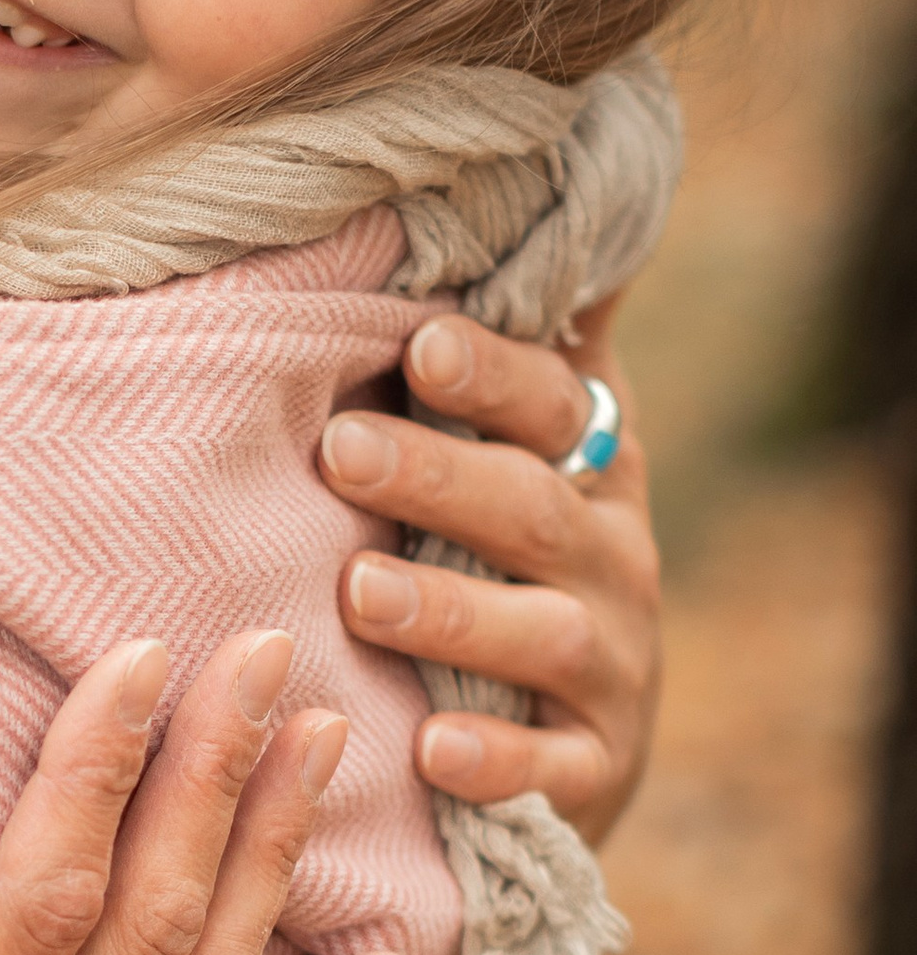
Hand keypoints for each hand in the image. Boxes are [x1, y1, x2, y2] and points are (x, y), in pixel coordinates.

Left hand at [321, 295, 659, 843]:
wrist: (576, 753)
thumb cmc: (510, 569)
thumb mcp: (522, 458)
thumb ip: (514, 358)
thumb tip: (537, 181)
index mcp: (591, 472)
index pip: (554, 407)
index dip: (495, 376)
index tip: (422, 346)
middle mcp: (613, 562)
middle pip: (532, 509)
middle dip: (438, 478)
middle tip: (341, 450)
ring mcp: (611, 671)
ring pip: (540, 635)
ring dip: (451, 612)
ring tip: (360, 591)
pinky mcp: (594, 774)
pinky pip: (550, 770)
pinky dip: (494, 760)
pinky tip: (430, 747)